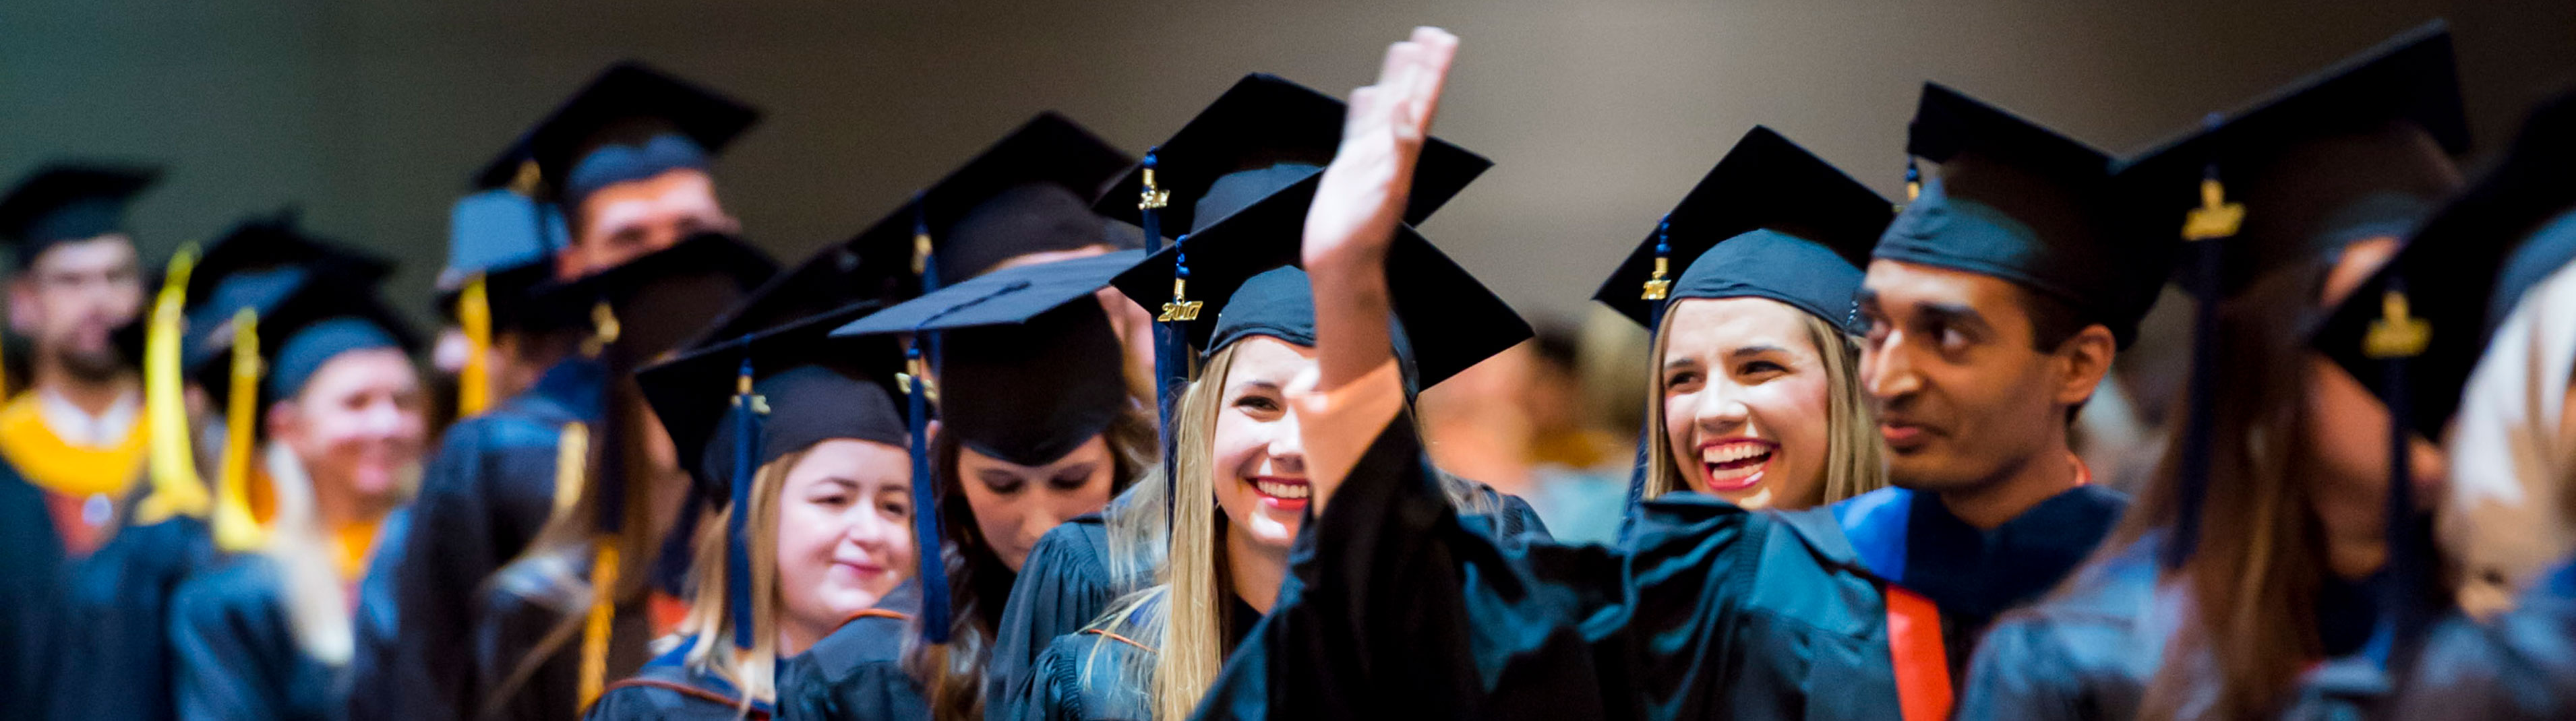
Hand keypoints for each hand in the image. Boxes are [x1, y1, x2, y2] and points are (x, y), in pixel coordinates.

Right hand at [1302, 26, 1457, 273]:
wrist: (1342, 264)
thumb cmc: (1365, 236)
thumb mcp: (1386, 188)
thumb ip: (1397, 147)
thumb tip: (1406, 109)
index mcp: (1403, 152)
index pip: (1423, 101)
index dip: (1431, 70)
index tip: (1440, 41)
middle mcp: (1390, 150)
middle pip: (1409, 97)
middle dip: (1418, 65)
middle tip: (1428, 34)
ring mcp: (1371, 157)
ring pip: (1385, 107)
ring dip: (1395, 79)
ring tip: (1402, 50)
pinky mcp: (1351, 166)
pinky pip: (1359, 128)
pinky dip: (1363, 109)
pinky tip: (1364, 94)